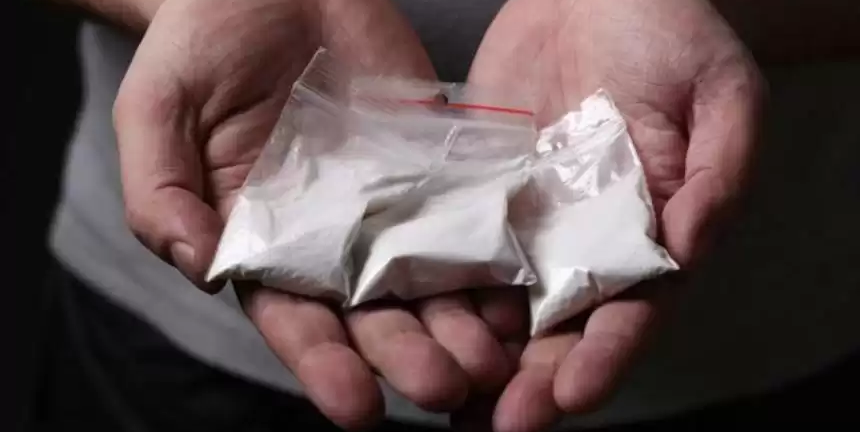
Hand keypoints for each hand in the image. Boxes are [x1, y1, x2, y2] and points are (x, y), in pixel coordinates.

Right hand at [114, 0, 524, 427]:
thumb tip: (196, 264)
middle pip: (373, 314)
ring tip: (492, 360)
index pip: (294, 320)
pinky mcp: (430, 164)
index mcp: (263, 243)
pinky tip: (517, 289)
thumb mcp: (155, 114)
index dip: (324, 365)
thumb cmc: (199, 48)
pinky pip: (465, 213)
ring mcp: (385, 204)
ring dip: (462, 322)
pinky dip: (491, 253)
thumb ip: (160, 195)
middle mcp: (329, 239)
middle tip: (443, 389)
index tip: (357, 406)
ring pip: (429, 278)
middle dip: (407, 356)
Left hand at [468, 0, 762, 429]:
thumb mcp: (720, 97)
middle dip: (529, 380)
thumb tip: (689, 251)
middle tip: (494, 425)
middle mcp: (587, 244)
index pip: (630, 312)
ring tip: (445, 400)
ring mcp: (530, 223)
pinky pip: (458, 248)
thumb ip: (716, 177)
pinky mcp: (481, 195)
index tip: (570, 394)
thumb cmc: (672, 34)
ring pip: (503, 304)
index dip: (604, 356)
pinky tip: (410, 325)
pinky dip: (438, 291)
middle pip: (559, 328)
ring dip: (476, 354)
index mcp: (649, 234)